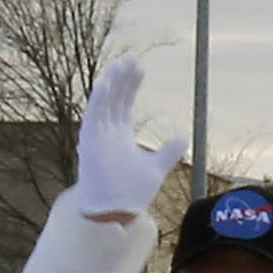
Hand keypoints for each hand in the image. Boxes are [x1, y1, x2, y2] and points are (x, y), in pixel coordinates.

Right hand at [65, 53, 179, 230]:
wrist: (117, 213)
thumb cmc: (132, 193)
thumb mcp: (156, 167)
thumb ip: (168, 152)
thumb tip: (182, 137)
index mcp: (120, 135)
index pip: (124, 103)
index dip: (131, 85)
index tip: (140, 68)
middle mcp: (107, 133)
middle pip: (115, 99)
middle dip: (123, 79)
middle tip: (132, 59)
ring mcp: (98, 137)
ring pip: (103, 104)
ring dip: (111, 84)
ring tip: (121, 65)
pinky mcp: (90, 144)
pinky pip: (92, 118)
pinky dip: (98, 101)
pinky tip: (106, 84)